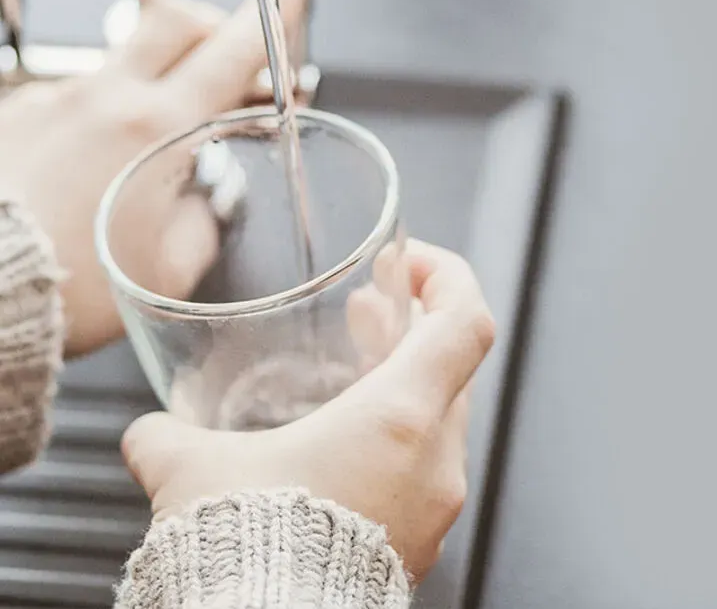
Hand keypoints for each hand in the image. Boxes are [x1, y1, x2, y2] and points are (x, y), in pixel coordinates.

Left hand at [0, 0, 308, 356]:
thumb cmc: (73, 289)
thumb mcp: (173, 269)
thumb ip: (205, 220)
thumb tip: (206, 199)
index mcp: (157, 129)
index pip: (233, 48)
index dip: (273, 9)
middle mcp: (105, 99)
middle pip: (176, 17)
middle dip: (215, 27)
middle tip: (231, 63)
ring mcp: (57, 99)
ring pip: (127, 56)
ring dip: (161, 76)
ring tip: (161, 136)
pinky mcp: (20, 115)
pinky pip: (80, 92)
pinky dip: (107, 112)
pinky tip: (100, 162)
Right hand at [121, 241, 495, 581]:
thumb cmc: (249, 555)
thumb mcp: (196, 475)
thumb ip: (167, 438)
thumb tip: (147, 434)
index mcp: (400, 418)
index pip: (466, 322)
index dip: (448, 276)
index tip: (412, 265)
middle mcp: (434, 459)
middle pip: (452, 366)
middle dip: (412, 330)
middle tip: (372, 314)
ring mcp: (435, 505)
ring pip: (440, 418)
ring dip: (403, 387)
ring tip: (356, 377)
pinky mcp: (420, 542)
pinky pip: (425, 470)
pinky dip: (398, 441)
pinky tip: (345, 450)